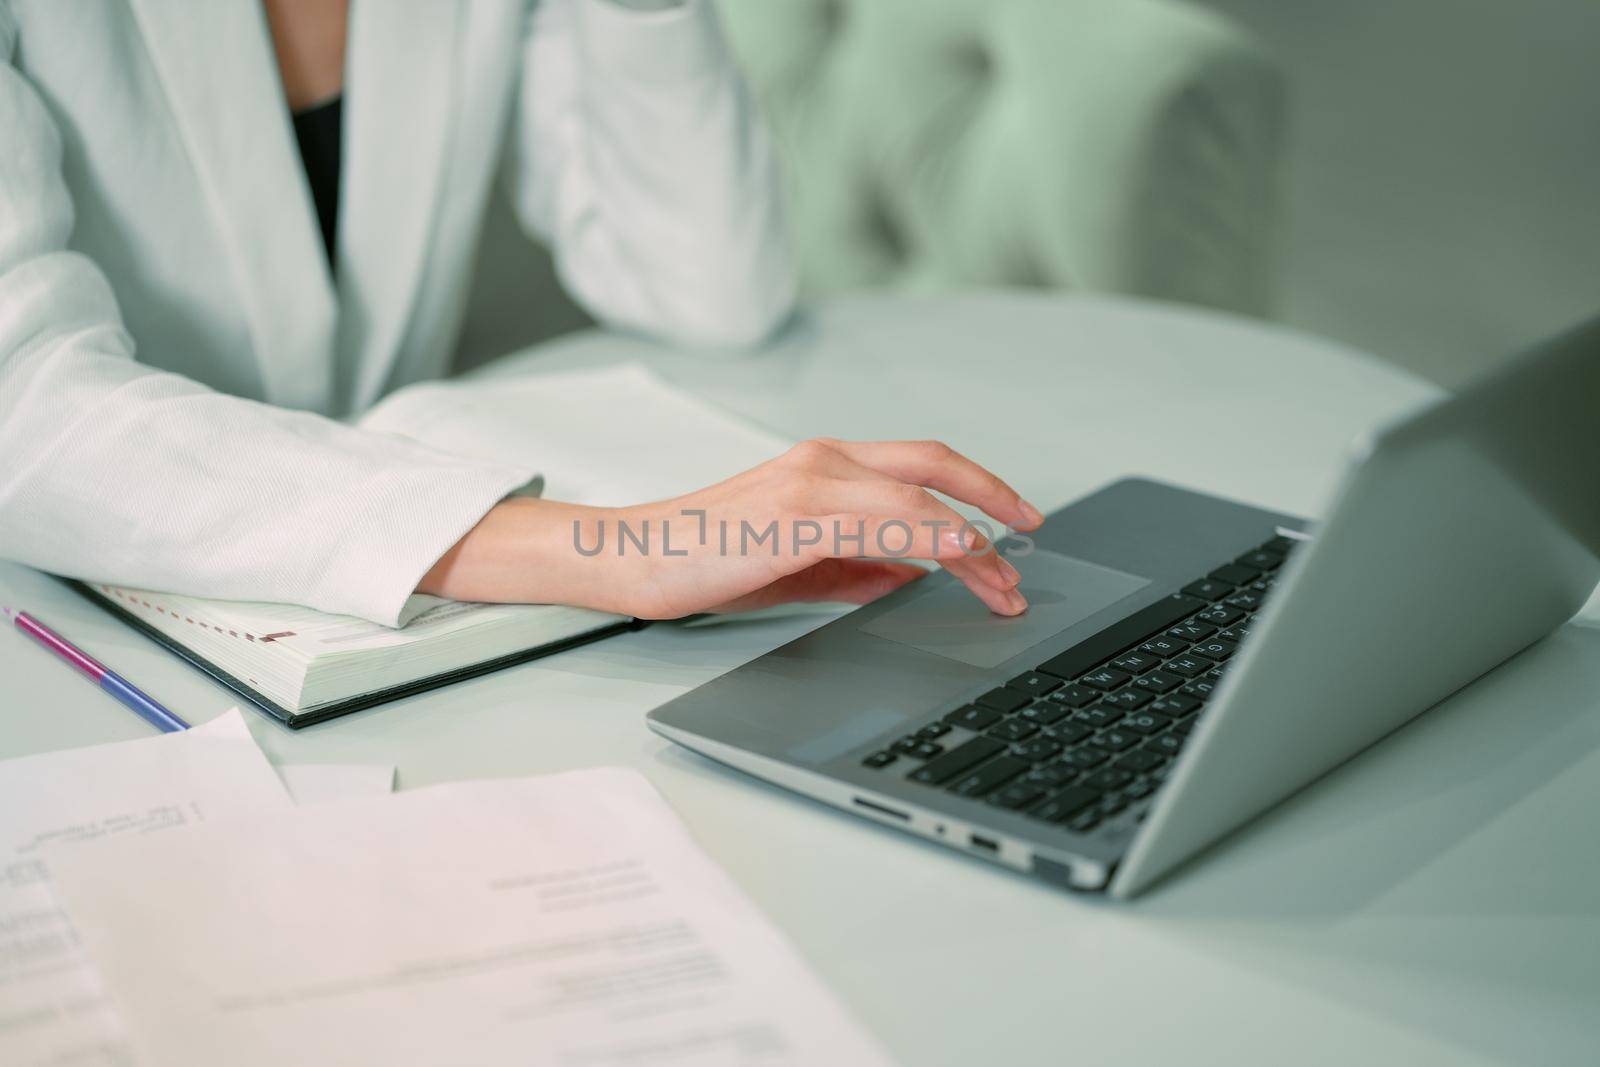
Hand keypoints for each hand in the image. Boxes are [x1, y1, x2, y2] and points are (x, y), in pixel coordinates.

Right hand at [419, 438, 1044, 617]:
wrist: (635, 558)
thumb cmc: (709, 561)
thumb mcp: (803, 563)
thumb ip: (864, 566)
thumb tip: (922, 577)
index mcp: (827, 465)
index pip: (922, 465)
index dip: (979, 487)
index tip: (1015, 524)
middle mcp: (824, 459)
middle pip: (933, 466)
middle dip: (994, 500)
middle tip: (1031, 542)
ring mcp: (809, 482)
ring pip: (917, 498)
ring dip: (972, 543)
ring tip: (1003, 584)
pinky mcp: (792, 514)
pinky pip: (881, 522)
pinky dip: (930, 540)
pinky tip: (959, 561)